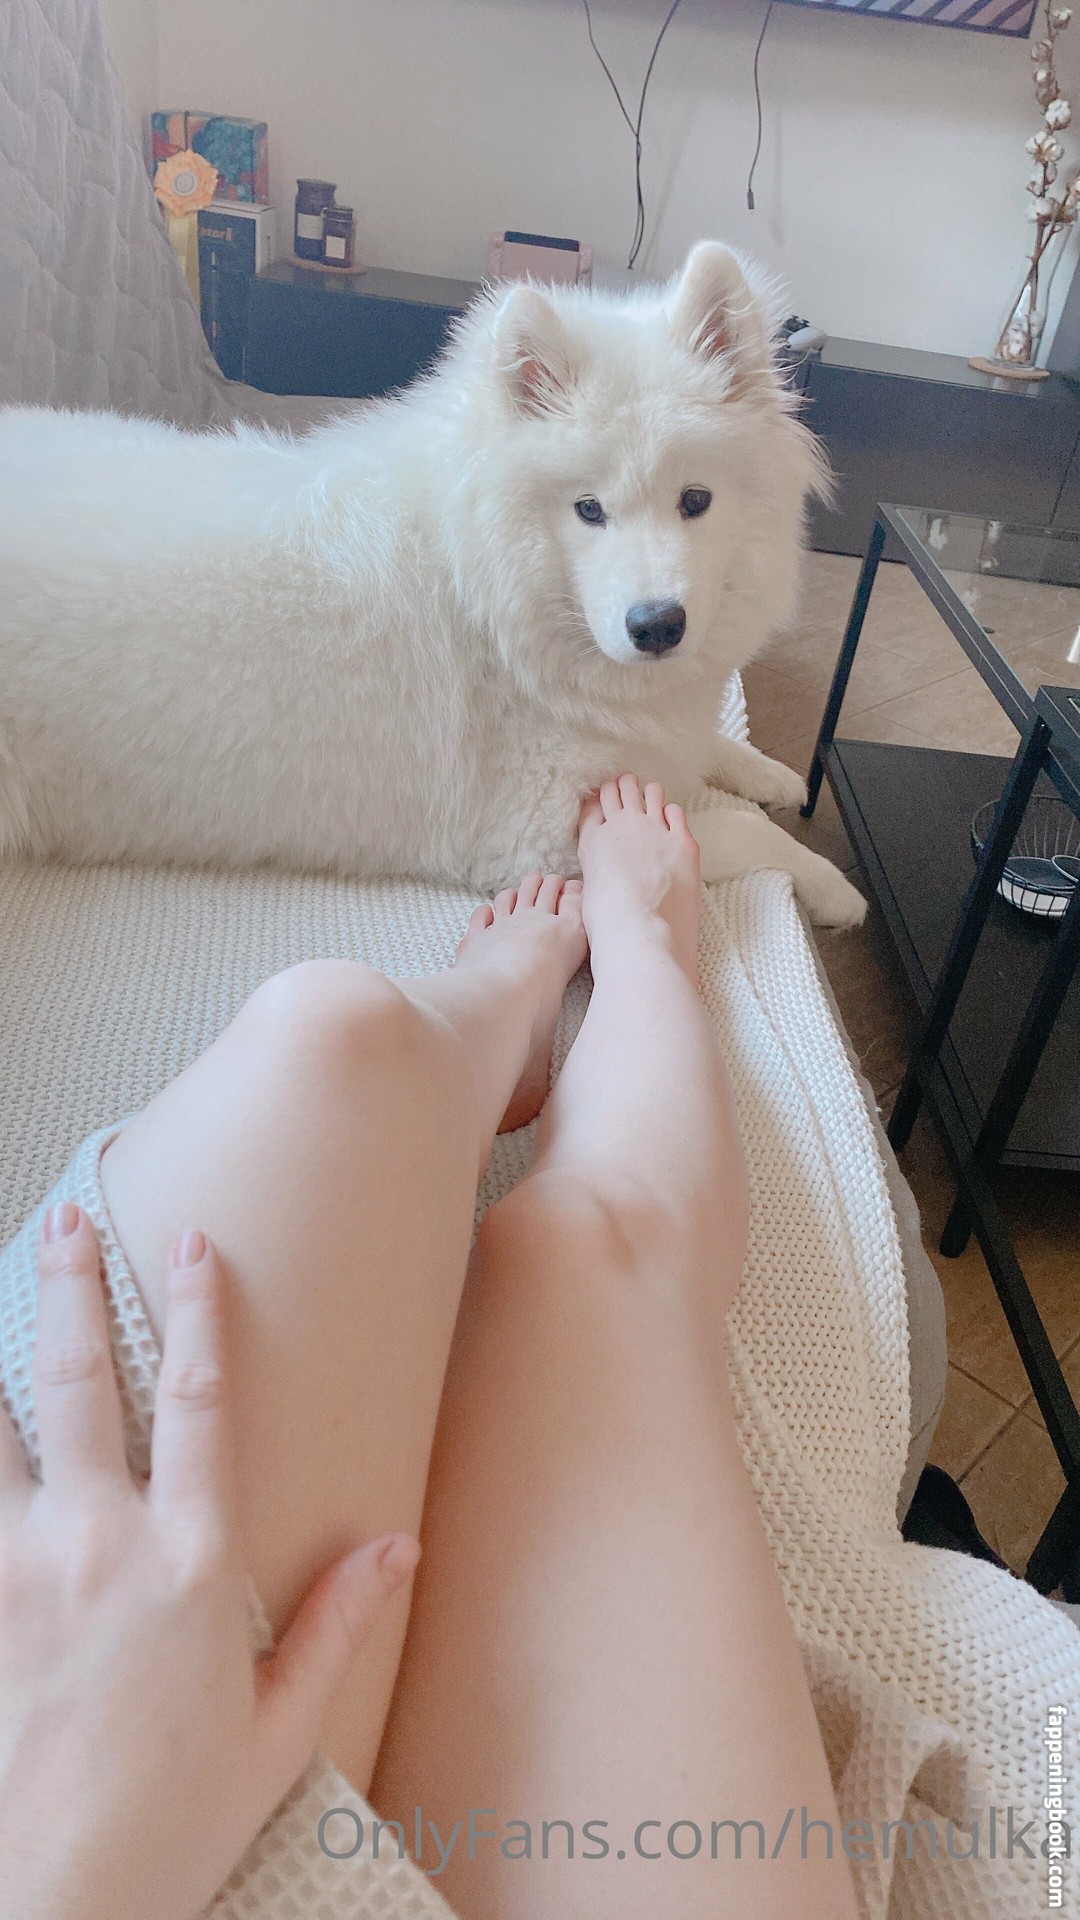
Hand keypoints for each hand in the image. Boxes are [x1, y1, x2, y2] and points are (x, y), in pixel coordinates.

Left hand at [0, 1205, 418, 1919]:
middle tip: (69, 1224)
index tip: (194, 1248)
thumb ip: (332, 1628)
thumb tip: (394, 1548)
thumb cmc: (160, 1832)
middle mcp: (99, 1545)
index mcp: (190, 1566)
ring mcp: (19, 1570)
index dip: (203, 1315)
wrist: (45, 1908)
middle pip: (83, 1384)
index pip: (206, 1404)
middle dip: (76, 1291)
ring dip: (0, 1355)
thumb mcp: (274, 1737)